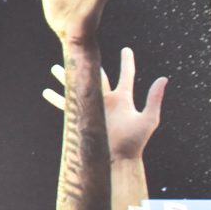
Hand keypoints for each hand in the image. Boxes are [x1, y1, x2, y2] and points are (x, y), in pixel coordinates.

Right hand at [42, 46, 165, 160]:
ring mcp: (92, 108)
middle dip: (87, 66)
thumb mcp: (148, 119)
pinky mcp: (82, 118)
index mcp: (123, 98)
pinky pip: (67, 106)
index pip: (126, 76)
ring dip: (67, 79)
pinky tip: (46, 92)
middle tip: (78, 53)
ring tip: (55, 68)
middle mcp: (106, 100)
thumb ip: (154, 98)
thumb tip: (164, 78)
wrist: (118, 159)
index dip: (127, 63)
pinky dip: (57, 99)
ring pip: (78, 88)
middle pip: (96, 78)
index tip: (126, 50)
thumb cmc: (136, 142)